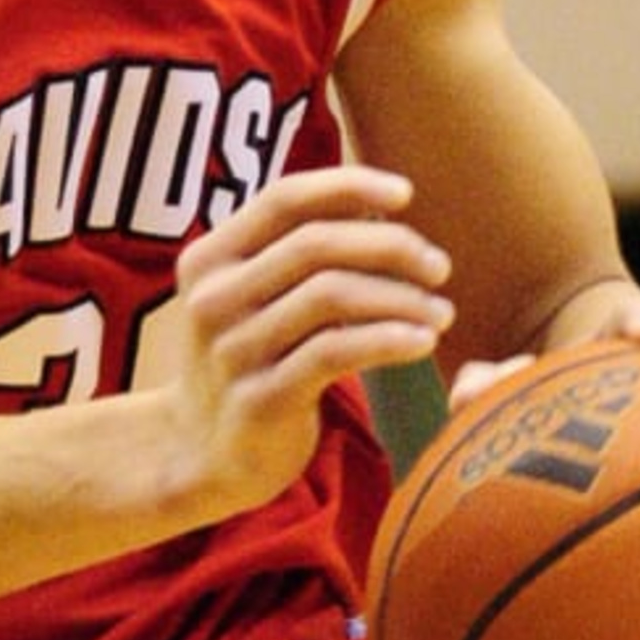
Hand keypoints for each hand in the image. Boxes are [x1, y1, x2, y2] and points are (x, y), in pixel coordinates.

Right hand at [160, 165, 452, 519]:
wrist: (199, 452)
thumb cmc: (248, 359)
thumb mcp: (248, 297)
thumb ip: (293, 253)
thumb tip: (380, 208)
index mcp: (208, 259)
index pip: (284, 199)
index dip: (349, 186)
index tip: (406, 193)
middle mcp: (213, 299)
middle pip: (316, 245)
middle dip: (390, 246)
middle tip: (438, 266)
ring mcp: (233, 352)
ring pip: (332, 296)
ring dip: (401, 297)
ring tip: (440, 311)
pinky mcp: (260, 401)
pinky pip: (336, 353)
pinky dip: (389, 340)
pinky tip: (422, 342)